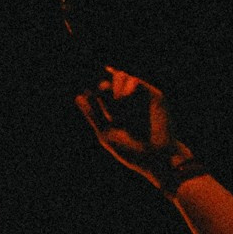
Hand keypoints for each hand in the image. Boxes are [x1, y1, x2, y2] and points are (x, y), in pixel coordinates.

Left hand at [76, 68, 191, 186]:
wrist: (154, 156)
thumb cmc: (129, 150)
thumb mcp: (106, 132)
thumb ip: (93, 115)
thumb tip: (78, 96)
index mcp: (111, 112)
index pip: (98, 94)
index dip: (93, 91)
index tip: (86, 91)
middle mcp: (125, 103)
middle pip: (109, 82)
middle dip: (103, 86)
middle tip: (102, 91)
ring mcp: (139, 98)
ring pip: (122, 77)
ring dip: (115, 86)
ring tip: (117, 100)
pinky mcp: (153, 95)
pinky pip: (135, 82)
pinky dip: (127, 87)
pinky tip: (124, 98)